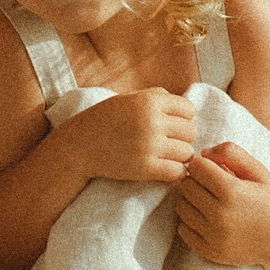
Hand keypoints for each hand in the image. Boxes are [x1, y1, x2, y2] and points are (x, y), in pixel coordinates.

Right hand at [72, 86, 196, 184]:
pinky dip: (175, 172)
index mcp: (148, 101)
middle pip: (191, 132)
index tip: (170, 126)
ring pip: (187, 153)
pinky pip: (178, 172)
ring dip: (179, 157)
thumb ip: (155, 96)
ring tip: (163, 156)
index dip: (182, 118)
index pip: (189, 110)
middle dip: (181, 138)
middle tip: (166, 143)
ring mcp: (149, 145)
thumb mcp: (127, 99)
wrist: (78, 145)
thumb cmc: (103, 120)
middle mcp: (151, 121)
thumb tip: (186, 106)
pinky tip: (163, 169)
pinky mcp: (145, 168)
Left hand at [177, 142, 269, 267]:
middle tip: (211, 186)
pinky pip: (183, 230)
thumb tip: (202, 153)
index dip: (203, 164)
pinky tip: (207, 219)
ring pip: (181, 207)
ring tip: (208, 201)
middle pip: (186, 186)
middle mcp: (221, 215)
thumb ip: (231, 152)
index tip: (213, 170)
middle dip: (195, 181)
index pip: (196, 167)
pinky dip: (190, 222)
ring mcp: (214, 236)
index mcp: (232, 192)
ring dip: (191, 201)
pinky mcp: (210, 252)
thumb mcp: (258, 170)